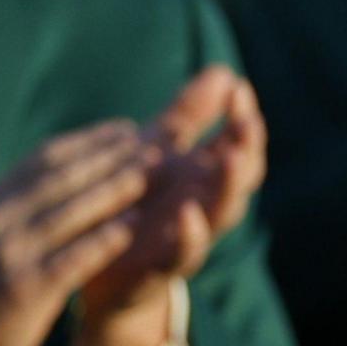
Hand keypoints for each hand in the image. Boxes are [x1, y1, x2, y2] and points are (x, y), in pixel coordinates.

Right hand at [0, 121, 158, 345]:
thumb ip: (27, 205)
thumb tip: (71, 171)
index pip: (47, 158)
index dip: (91, 140)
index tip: (130, 129)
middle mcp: (0, 217)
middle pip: (63, 177)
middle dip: (112, 157)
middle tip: (154, 144)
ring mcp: (11, 252)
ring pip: (70, 211)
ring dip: (113, 189)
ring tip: (151, 174)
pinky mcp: (24, 287)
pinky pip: (71, 258)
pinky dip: (102, 240)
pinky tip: (132, 229)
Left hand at [72, 67, 268, 345]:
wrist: (100, 273)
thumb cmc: (138, 207)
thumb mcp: (161, 154)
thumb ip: (191, 115)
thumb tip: (226, 72)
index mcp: (205, 176)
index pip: (238, 143)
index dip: (242, 117)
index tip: (237, 87)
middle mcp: (205, 205)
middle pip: (241, 175)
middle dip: (246, 147)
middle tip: (245, 118)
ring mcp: (189, 237)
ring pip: (222, 213)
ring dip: (228, 187)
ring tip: (228, 157)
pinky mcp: (162, 268)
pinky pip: (185, 255)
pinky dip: (191, 237)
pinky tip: (189, 215)